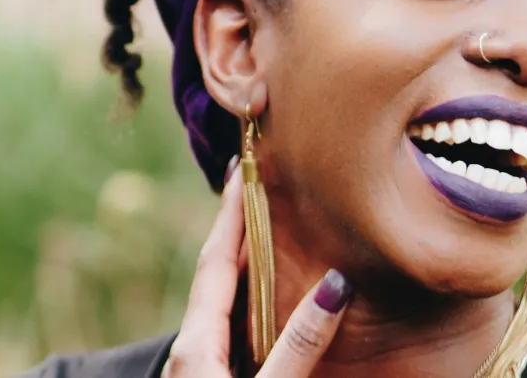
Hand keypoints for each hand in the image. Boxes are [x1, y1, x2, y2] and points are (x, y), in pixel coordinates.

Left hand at [162, 160, 352, 376]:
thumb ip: (298, 344)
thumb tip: (335, 285)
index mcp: (195, 345)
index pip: (215, 261)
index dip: (231, 214)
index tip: (241, 168)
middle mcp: (191, 350)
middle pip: (217, 276)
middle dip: (240, 233)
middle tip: (264, 190)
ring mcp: (199, 368)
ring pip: (225, 306)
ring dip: (248, 271)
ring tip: (275, 238)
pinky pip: (232, 331)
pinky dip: (253, 306)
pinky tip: (274, 307)